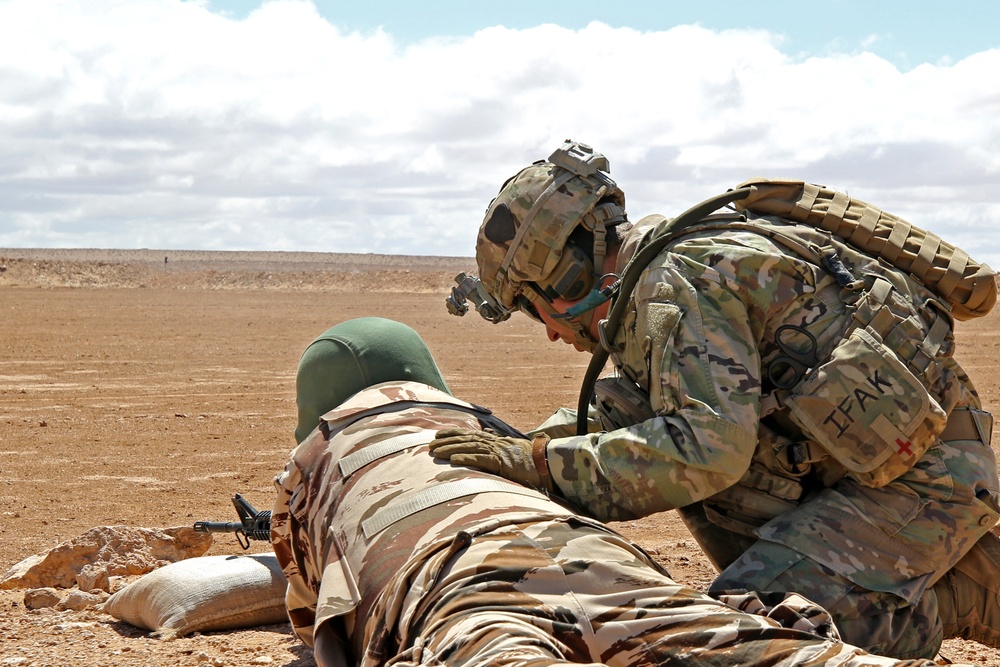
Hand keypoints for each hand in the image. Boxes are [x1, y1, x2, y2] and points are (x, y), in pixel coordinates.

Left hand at [429, 428, 552, 491]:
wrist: (548, 463)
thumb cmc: (532, 460)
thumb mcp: (513, 449)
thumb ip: (499, 442)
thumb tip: (487, 434)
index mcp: (496, 441)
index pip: (470, 434)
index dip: (453, 433)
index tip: (438, 434)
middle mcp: (495, 443)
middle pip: (466, 439)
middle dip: (447, 441)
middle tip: (429, 445)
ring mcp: (499, 452)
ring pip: (470, 447)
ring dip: (451, 448)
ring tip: (435, 452)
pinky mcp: (503, 462)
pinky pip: (482, 459)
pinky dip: (467, 458)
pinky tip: (453, 459)